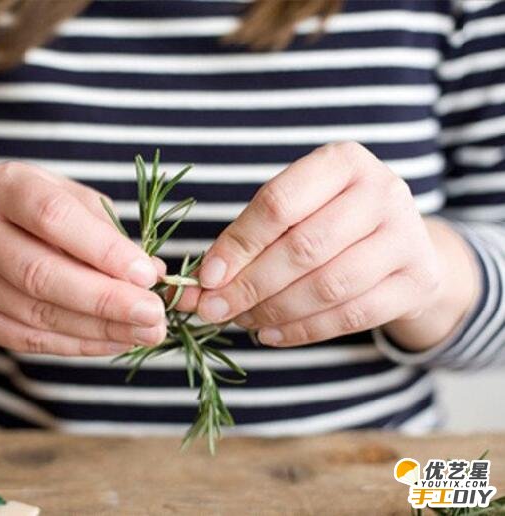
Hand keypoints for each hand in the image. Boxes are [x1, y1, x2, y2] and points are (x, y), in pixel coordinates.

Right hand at [0, 161, 166, 355]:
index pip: (53, 217)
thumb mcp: (70, 199)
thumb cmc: (37, 212)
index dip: (103, 249)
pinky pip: (30, 339)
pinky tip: (115, 341)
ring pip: (39, 313)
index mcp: (4, 186)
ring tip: (145, 332)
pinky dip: (79, 345)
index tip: (147, 274)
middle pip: (41, 274)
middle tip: (153, 314)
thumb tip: (155, 274)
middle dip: (106, 299)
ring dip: (100, 328)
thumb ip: (109, 231)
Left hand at [190, 142, 475, 348]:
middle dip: (250, 285)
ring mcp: (407, 235)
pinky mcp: (418, 280)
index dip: (238, 244)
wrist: (400, 242)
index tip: (206, 277)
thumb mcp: (293, 211)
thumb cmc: (328, 219)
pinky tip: (270, 334)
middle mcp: (381, 190)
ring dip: (274, 310)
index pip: (279, 203)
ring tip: (241, 320)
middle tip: (213, 309)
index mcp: (342, 161)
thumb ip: (248, 240)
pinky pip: (353, 315)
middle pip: (304, 247)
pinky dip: (304, 330)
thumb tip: (199, 287)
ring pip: (328, 285)